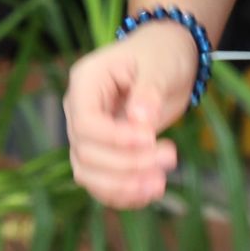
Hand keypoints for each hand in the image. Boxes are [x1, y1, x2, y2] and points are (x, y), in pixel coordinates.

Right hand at [63, 24, 196, 207]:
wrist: (167, 62)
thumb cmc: (160, 55)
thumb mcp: (160, 65)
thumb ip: (149, 90)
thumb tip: (140, 119)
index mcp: (86, 81)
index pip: (84, 122)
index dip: (115, 139)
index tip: (150, 139)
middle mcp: (79, 109)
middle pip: (85, 152)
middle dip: (127, 163)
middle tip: (170, 156)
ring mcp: (88, 135)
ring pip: (88, 174)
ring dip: (122, 186)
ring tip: (159, 184)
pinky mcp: (103, 154)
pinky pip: (102, 184)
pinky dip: (124, 194)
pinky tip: (151, 192)